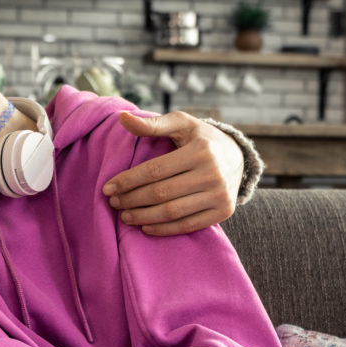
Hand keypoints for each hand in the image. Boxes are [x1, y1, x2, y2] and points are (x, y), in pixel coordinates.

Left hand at [103, 111, 243, 235]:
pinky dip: (164, 229)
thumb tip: (122, 117)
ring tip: (125, 216)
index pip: (155, 170)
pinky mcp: (224, 211)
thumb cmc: (201, 139)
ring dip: (143, 217)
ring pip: (172, 212)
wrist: (238, 156)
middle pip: (161, 193)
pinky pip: (188, 225)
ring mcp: (220, 195)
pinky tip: (146, 226)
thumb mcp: (181, 124)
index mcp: (200, 150)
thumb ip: (152, 124)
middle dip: (132, 200)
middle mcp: (212, 173)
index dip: (128, 181)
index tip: (107, 188)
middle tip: (113, 203)